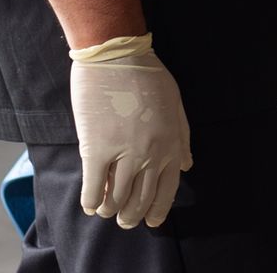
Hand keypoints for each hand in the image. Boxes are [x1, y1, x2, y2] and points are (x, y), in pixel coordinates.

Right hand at [68, 34, 192, 228]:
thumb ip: (182, 137)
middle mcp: (151, 154)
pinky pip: (94, 188)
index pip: (167, 189)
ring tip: (106, 211)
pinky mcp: (96, 149)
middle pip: (141, 199)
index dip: (158, 210)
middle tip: (125, 221)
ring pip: (117, 199)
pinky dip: (92, 201)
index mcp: (171, 143)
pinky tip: (90, 203)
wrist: (117, 55)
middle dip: (133, 216)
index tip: (151, 220)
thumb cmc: (148, 74)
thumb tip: (186, 166)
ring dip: (111, 211)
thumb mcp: (176, 104)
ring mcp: (124, 153)